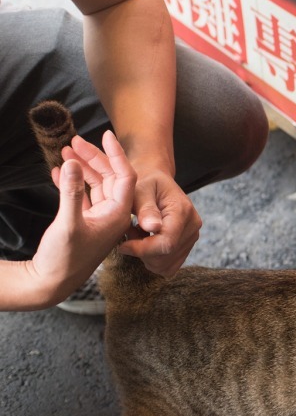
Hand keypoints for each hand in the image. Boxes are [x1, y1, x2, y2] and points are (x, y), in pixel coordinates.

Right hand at [26, 131, 135, 305]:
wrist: (51, 282)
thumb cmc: (63, 258)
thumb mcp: (67, 223)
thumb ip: (70, 192)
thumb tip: (71, 163)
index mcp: (118, 213)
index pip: (125, 176)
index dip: (116, 154)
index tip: (106, 134)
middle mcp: (113, 214)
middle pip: (109, 176)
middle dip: (93, 157)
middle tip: (74, 141)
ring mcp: (99, 217)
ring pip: (95, 184)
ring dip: (80, 168)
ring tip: (64, 151)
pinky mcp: (84, 221)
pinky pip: (82, 195)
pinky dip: (71, 182)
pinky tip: (57, 171)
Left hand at [119, 166, 201, 276]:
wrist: (157, 181)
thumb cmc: (145, 183)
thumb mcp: (140, 190)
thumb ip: (145, 208)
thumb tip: (153, 227)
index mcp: (182, 211)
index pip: (166, 244)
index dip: (142, 249)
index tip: (123, 245)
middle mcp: (193, 225)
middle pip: (166, 257)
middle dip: (142, 252)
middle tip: (129, 234)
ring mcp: (192, 236)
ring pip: (167, 265)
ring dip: (147, 256)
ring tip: (137, 236)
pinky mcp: (187, 244)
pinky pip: (170, 265)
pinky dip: (154, 259)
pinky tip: (146, 242)